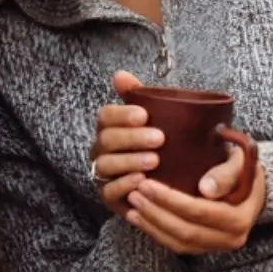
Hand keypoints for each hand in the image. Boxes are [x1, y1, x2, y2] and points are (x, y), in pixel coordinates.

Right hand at [89, 71, 162, 217]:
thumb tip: (120, 74)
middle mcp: (102, 150)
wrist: (171, 183)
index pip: (105, 116)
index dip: (121, 114)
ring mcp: (103, 174)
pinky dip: (124, 185)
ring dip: (129, 161)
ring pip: (105, 165)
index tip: (144, 114)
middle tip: (159, 138)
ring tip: (154, 161)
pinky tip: (142, 181)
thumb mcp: (157, 120)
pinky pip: (108, 191)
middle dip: (131, 138)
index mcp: (110, 128)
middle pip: (106, 140)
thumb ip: (139, 96)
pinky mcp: (109, 197)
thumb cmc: (162, 147)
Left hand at [94, 71, 266, 253]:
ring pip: (178, 242)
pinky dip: (154, 232)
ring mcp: (217, 247)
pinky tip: (137, 216)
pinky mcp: (204, 248)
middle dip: (155, 212)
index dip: (171, 200)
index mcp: (241, 217)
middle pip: (186, 230)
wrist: (250, 185)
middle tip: (133, 191)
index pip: (200, 212)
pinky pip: (175, 246)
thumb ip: (227, 172)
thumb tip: (206, 189)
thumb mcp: (240, 161)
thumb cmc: (242, 167)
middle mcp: (231, 238)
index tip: (147, 183)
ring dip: (151, 224)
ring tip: (131, 203)